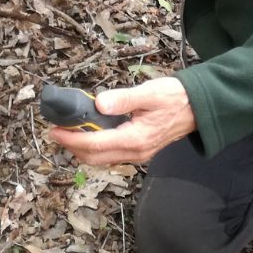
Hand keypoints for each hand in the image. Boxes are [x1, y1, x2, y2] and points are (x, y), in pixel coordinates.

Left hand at [47, 76, 195, 166]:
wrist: (199, 108)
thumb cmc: (176, 98)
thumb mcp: (150, 93)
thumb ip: (124, 99)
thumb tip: (99, 104)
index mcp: (135, 139)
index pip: (95, 144)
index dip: (71, 138)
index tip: (54, 130)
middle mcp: (135, 152)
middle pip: (94, 158)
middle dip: (71, 147)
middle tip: (56, 131)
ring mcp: (138, 154)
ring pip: (101, 159)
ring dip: (82, 148)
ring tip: (69, 131)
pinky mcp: (139, 150)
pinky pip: (111, 154)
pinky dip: (95, 147)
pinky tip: (90, 132)